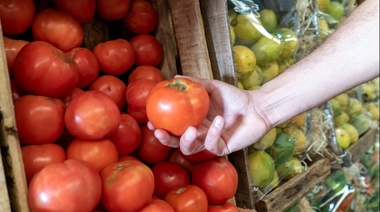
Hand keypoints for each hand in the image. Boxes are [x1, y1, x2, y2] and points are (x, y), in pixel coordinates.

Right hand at [147, 76, 270, 155]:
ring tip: (189, 129)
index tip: (151, 121)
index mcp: (193, 121)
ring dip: (187, 140)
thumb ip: (194, 83)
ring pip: (191, 148)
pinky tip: (218, 120)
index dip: (160, 127)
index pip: (173, 127)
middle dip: (166, 139)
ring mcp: (209, 142)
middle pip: (177, 142)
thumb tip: (174, 77)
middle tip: (159, 131)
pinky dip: (214, 133)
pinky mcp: (222, 148)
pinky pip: (212, 145)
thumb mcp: (212, 87)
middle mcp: (199, 133)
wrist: (255, 106)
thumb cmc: (234, 97)